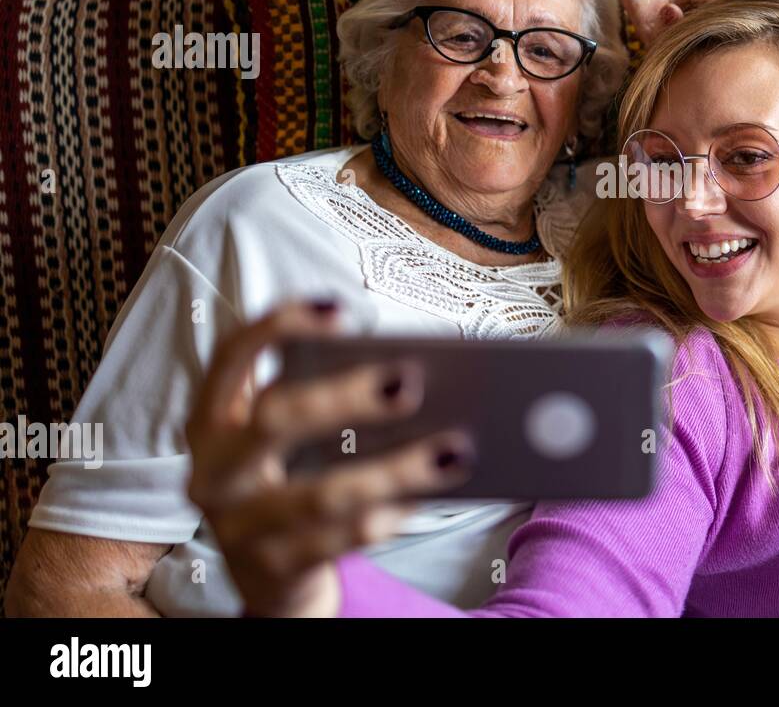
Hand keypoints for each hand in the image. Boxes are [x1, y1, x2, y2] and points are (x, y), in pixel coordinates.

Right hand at [185, 301, 472, 616]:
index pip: (230, 357)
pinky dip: (382, 518)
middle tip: (408, 384)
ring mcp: (237, 525)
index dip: (276, 326)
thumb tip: (407, 377)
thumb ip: (326, 406)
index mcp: (213, 421)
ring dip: (393, 470)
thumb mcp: (291, 443)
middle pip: (274, 420)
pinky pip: (335, 541)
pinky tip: (419, 500)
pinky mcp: (271, 569)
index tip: (338, 311)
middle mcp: (214, 470)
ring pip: (320, 494)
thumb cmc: (293, 483)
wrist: (271, 580)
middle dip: (344, 397)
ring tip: (450, 450)